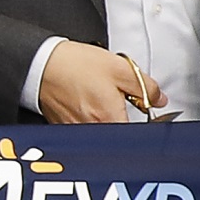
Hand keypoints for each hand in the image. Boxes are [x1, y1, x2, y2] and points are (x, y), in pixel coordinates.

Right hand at [37, 42, 156, 124]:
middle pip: (119, 134)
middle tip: (122, 101)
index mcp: (109, 118)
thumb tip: (158, 98)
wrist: (41, 64)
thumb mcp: (120, 68)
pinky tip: (86, 102)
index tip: (148, 115)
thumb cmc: (75, 66)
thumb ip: (146, 87)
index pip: (138, 135)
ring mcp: (76, 131)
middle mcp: (92, 130)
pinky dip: (89, 118)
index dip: (148, 126)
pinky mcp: (63, 126)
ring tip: (100, 98)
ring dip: (106, 119)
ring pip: (102, 133)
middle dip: (125, 119)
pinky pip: (84, 129)